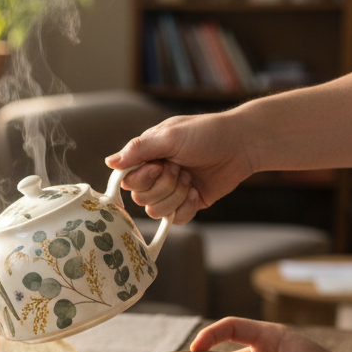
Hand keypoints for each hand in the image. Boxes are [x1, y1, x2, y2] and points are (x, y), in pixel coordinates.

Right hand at [105, 111, 256, 223]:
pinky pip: (175, 219)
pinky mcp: (188, 204)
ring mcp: (172, 191)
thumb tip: (109, 163)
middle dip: (164, 186)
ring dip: (176, 196)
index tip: (160, 164)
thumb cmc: (206, 133)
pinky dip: (186, 207)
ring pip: (156, 211)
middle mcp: (156, 175)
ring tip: (191, 178)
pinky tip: (197, 192)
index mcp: (148, 157)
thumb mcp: (169, 136)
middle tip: (181, 169)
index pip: (127, 180)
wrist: (242, 145)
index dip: (142, 178)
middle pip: (140, 198)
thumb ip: (138, 149)